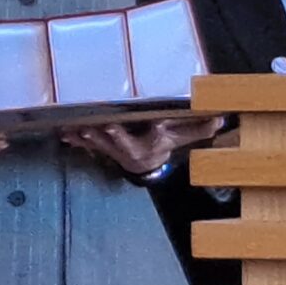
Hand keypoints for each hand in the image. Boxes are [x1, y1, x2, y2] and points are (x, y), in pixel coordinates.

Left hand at [63, 116, 225, 176]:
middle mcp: (131, 150)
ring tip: (77, 129)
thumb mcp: (182, 137)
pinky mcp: (101, 149)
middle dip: (110, 136)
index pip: (150, 139)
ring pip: (100, 145)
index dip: (144, 133)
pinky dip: (75, 140)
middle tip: (100, 126)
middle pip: (119, 144)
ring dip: (89, 138)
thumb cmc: (163, 144)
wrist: (146, 165)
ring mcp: (114, 151)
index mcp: (150, 145)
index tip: (139, 125)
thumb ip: (200, 128)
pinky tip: (64, 134)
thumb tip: (221, 119)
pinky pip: (87, 145)